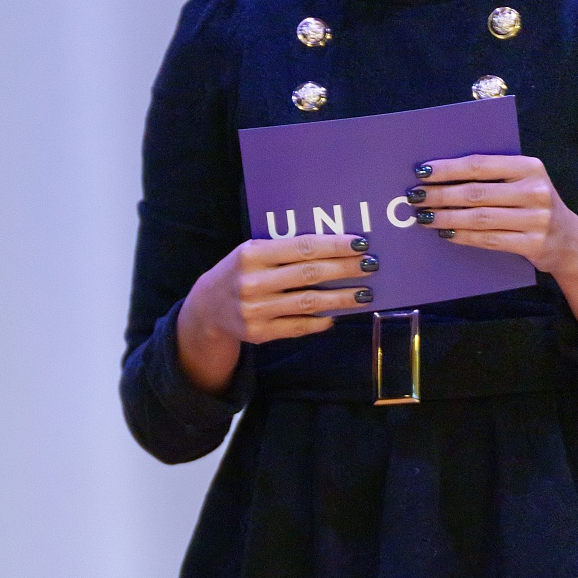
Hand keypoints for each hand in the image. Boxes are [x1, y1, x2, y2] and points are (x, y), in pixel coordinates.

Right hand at [177, 232, 377, 392]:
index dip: (335, 245)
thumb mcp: (253, 252)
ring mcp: (256, 310)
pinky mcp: (259, 333)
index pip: (302, 247)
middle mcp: (253, 282)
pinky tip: (336, 315)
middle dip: (346, 269)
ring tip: (365, 293)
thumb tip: (334, 247)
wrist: (206, 309)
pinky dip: (320, 320)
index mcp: (252, 254)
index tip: (361, 244)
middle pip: (310, 274)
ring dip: (342, 298)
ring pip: (309, 302)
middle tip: (371, 266)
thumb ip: (284, 249)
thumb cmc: (240, 272)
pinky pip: (298, 326)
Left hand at [409, 156, 577, 336]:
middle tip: (415, 196)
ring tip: (423, 216)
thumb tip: (442, 174)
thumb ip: (493, 176)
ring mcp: (536, 219)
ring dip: (446, 217)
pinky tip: (444, 233)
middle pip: (476, 192)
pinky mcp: (532, 244)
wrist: (568, 239)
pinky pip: (488, 240)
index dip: (448, 168)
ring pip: (479, 218)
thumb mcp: (523, 182)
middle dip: (440, 194)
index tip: (422, 171)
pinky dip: (462, 236)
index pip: (481, 164)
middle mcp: (535, 190)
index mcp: (530, 167)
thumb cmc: (533, 205)